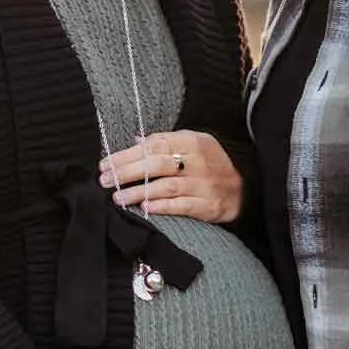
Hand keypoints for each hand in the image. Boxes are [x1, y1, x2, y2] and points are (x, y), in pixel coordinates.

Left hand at [100, 130, 242, 222]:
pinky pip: (181, 205)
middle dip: (126, 172)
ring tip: (117, 197)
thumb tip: (135, 141)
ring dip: (138, 192)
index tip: (106, 164)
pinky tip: (144, 208)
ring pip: (165, 186)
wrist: (243, 190)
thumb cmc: (210, 164)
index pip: (153, 146)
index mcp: (192, 141)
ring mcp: (204, 184)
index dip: (127, 155)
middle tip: (105, 180)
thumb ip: (165, 141)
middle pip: (156, 165)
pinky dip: (161, 206)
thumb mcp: (193, 144)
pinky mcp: (209, 205)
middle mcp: (198, 161)